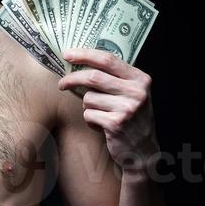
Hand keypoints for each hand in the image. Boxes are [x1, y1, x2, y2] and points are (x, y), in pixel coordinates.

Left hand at [58, 48, 159, 173]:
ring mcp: (127, 108)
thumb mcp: (132, 94)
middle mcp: (136, 92)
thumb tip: (81, 63)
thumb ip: (116, 78)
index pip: (108, 60)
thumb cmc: (132, 119)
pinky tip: (101, 125)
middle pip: (93, 77)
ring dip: (87, 107)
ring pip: (88, 98)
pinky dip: (90, 120)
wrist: (142, 151)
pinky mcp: (116, 124)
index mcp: (140, 79)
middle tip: (62, 83)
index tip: (67, 54)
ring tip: (99, 114)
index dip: (85, 55)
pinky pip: (89, 115)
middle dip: (73, 79)